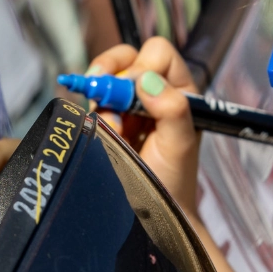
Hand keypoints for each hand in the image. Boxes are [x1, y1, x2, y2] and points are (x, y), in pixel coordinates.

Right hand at [87, 37, 201, 214]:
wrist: (153, 217)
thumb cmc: (173, 181)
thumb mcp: (180, 145)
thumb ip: (172, 109)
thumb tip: (147, 80)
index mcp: (178, 90)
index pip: (158, 54)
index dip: (142, 67)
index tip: (134, 93)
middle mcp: (152, 92)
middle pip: (126, 57)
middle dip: (110, 72)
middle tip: (100, 90)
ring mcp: (127, 106)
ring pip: (105, 79)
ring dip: (102, 99)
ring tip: (112, 128)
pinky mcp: (108, 120)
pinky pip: (93, 103)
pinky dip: (92, 113)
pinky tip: (104, 132)